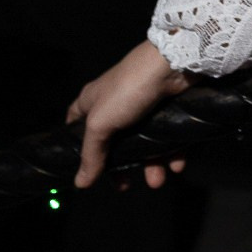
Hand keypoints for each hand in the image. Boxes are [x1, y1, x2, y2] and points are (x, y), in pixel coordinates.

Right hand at [65, 39, 191, 190]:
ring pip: (143, 143)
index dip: (77, 146)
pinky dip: (171, 153)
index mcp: (92, 101)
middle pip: (112, 143)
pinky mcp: (166, 109)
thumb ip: (91, 154)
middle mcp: (116, 104)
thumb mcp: (101, 123)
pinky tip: (175, 166)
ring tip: (157, 181)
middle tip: (125, 185)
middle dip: (121, 165)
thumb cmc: (128, 90)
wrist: (173, 65)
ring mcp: (142, 107)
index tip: (84, 169)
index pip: (76, 124)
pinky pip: (166, 137)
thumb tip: (79, 183)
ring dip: (151, 165)